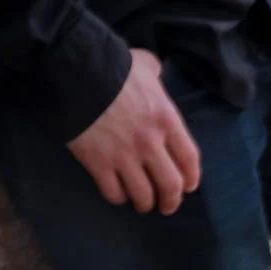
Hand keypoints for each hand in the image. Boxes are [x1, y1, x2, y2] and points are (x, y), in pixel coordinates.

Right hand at [67, 47, 201, 213]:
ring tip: (142, 202)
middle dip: (171, 201)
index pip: (190, 159)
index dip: (192, 178)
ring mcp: (124, 157)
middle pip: (170, 185)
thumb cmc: (116, 67)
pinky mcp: (99, 165)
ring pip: (143, 196)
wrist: (78, 74)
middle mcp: (150, 143)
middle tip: (167, 205)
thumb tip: (156, 76)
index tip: (189, 186)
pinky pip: (114, 193)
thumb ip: (157, 75)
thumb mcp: (146, 64)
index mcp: (166, 119)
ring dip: (145, 203)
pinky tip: (119, 192)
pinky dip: (118, 197)